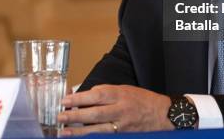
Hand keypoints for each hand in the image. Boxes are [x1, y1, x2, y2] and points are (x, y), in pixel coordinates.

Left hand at [57, 84, 172, 135]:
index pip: (96, 95)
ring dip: (79, 131)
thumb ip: (105, 92)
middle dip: (74, 115)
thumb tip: (84, 94)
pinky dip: (93, 138)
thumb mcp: (125, 89)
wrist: (164, 115)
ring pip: (97, 129)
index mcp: (120, 94)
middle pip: (94, 112)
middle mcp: (121, 109)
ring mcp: (123, 125)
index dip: (79, 98)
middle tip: (59, 117)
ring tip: (64, 132)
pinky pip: (105, 137)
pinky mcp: (124, 136)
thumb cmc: (142, 100)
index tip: (65, 100)